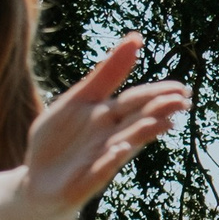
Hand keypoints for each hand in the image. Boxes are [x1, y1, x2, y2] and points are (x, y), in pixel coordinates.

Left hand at [23, 36, 191, 213]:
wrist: (37, 181)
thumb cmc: (60, 140)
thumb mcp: (78, 99)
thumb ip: (107, 73)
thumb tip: (136, 37)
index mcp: (109, 116)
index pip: (137, 100)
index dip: (158, 94)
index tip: (182, 89)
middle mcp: (111, 137)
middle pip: (137, 120)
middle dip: (159, 111)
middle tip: (182, 102)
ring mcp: (100, 159)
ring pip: (125, 143)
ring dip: (143, 133)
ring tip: (163, 123)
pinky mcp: (86, 181)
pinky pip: (100, 169)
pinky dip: (110, 160)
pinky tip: (120, 149)